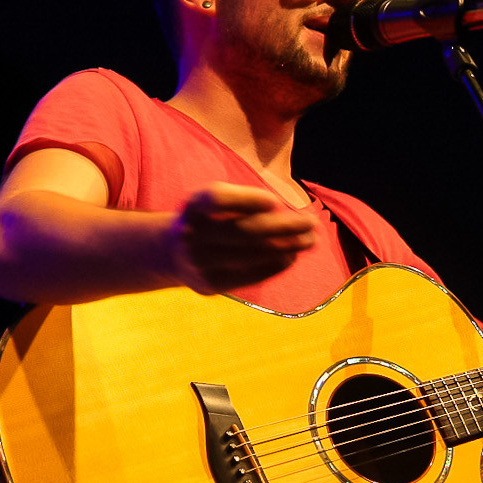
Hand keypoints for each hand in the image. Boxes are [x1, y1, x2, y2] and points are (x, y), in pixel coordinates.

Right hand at [166, 182, 316, 293]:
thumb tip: (286, 211)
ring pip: (251, 254)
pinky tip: (290, 257)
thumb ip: (242, 202)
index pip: (217, 199)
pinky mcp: (211, 284)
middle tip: (311, 223)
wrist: (171, 254)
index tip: (273, 201)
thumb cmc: (207, 220)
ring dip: (287, 247)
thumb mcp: (213, 202)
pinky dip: (275, 265)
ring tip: (308, 241)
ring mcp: (200, 262)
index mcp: (194, 207)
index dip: (246, 199)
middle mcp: (192, 234)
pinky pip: (250, 275)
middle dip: (284, 226)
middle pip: (244, 230)